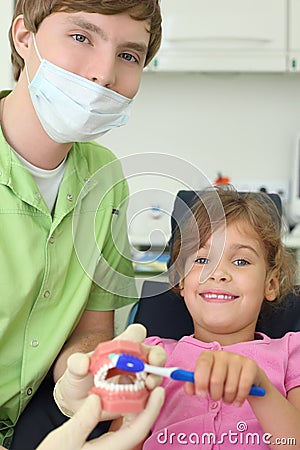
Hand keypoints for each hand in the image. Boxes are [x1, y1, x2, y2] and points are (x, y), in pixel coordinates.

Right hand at [37, 386, 164, 449]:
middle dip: (147, 403)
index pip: (137, 430)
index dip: (151, 410)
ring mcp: (110, 448)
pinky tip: (121, 399)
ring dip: (137, 406)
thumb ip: (83, 420)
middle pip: (138, 425)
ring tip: (139, 384)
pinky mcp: (104, 446)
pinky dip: (124, 411)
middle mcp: (114, 449)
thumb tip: (97, 398)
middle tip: (151, 381)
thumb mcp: (63, 439)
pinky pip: (121, 427)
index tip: (159, 391)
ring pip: (131, 426)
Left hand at [54, 324, 165, 416]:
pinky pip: (150, 396)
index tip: (134, 345)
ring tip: (148, 385)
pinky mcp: (139, 397)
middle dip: (156, 357)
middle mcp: (133, 360)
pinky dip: (150, 397)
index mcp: (119, 348)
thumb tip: (82, 362)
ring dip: (155, 378)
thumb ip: (76, 363)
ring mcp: (138, 379)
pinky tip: (141, 401)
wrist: (79, 403)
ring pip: (155, 374)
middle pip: (153, 352)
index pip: (135, 334)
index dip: (137, 337)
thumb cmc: (79, 379)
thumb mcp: (74, 370)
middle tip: (153, 363)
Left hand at [185, 350, 262, 406]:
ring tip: (227, 398)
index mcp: (208, 355)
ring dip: (227, 399)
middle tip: (217, 397)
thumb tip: (189, 390)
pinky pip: (243, 388)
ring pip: (230, 388)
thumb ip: (194, 384)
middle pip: (216, 380)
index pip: (202, 365)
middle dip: (215, 395)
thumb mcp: (206, 379)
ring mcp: (237, 358)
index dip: (200, 381)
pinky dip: (239, 399)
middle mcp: (223, 354)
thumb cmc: (221, 378)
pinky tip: (237, 401)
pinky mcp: (250, 366)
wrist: (246, 376)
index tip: (201, 395)